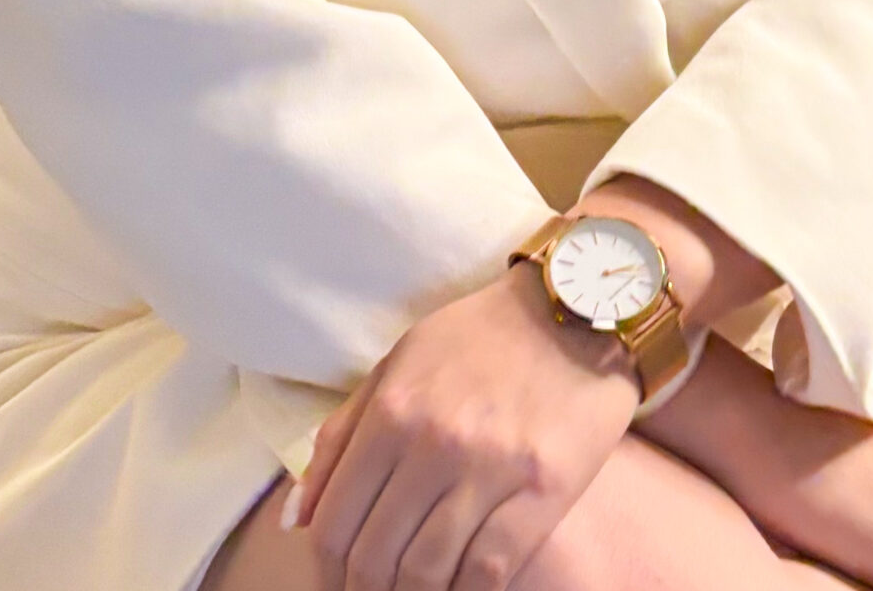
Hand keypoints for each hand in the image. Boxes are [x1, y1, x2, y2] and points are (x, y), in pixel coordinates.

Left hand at [287, 261, 640, 588]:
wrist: (577, 309)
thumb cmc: (480, 338)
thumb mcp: (398, 364)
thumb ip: (341, 437)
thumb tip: (294, 517)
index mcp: (391, 411)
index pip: (334, 524)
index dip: (325, 572)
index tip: (334, 585)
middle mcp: (433, 443)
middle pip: (374, 559)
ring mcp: (490, 470)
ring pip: (426, 574)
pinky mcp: (543, 491)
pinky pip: (488, 571)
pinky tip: (460, 587)